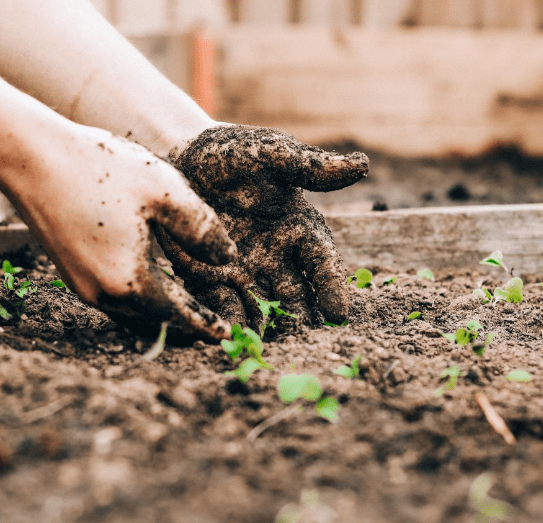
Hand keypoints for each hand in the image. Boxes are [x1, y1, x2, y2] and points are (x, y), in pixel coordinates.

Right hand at [9, 124, 235, 340]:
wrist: (31, 158)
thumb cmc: (100, 169)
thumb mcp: (165, 191)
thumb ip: (202, 229)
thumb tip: (228, 258)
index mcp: (131, 281)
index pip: (179, 315)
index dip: (205, 325)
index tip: (226, 335)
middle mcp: (103, 294)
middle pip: (154, 321)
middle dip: (184, 324)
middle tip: (211, 326)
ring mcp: (82, 286)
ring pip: (132, 312)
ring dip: (160, 313)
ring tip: (186, 308)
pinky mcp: (70, 272)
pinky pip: (113, 297)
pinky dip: (138, 298)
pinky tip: (151, 282)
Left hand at [156, 125, 368, 327]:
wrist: (181, 157)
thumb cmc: (233, 153)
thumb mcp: (270, 154)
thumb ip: (309, 166)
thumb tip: (362, 165)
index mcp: (299, 228)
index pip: (321, 262)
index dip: (331, 286)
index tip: (339, 313)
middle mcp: (277, 256)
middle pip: (296, 295)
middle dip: (302, 319)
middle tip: (306, 343)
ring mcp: (245, 271)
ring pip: (263, 307)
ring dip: (268, 328)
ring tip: (271, 349)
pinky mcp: (211, 279)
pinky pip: (223, 305)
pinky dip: (229, 322)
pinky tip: (231, 339)